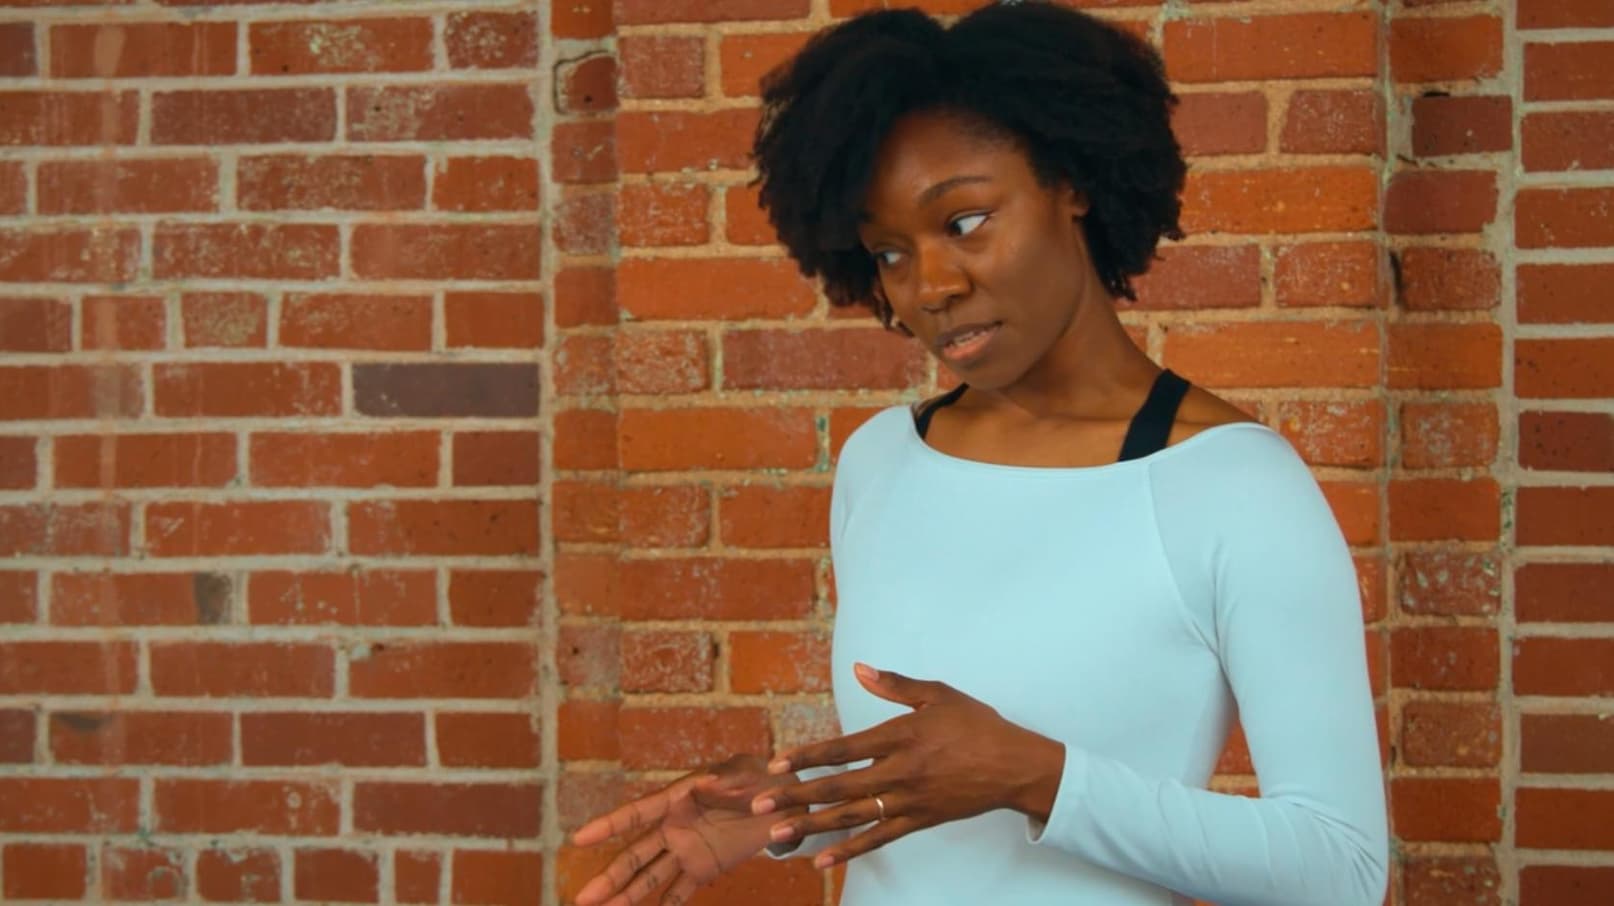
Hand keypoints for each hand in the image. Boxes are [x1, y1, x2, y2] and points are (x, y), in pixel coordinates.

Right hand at [570, 755, 801, 905]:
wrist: (781, 802)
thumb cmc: (759, 778)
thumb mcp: (747, 772)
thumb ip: (727, 779)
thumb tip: (706, 781)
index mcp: (676, 798)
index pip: (636, 813)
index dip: (608, 825)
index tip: (579, 838)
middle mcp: (672, 827)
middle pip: (635, 855)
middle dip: (610, 877)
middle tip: (584, 899)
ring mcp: (685, 850)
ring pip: (650, 877)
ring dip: (628, 896)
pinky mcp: (703, 868)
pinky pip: (680, 890)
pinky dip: (667, 904)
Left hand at [750, 663, 1064, 868]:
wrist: (1015, 766)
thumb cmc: (976, 725)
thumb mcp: (937, 694)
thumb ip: (894, 685)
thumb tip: (858, 669)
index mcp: (900, 736)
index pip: (843, 748)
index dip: (807, 757)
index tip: (777, 764)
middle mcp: (899, 772)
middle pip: (837, 786)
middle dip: (795, 796)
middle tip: (760, 804)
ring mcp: (908, 801)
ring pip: (851, 816)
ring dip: (812, 826)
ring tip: (777, 835)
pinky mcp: (918, 821)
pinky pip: (878, 839)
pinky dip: (848, 850)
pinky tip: (821, 860)